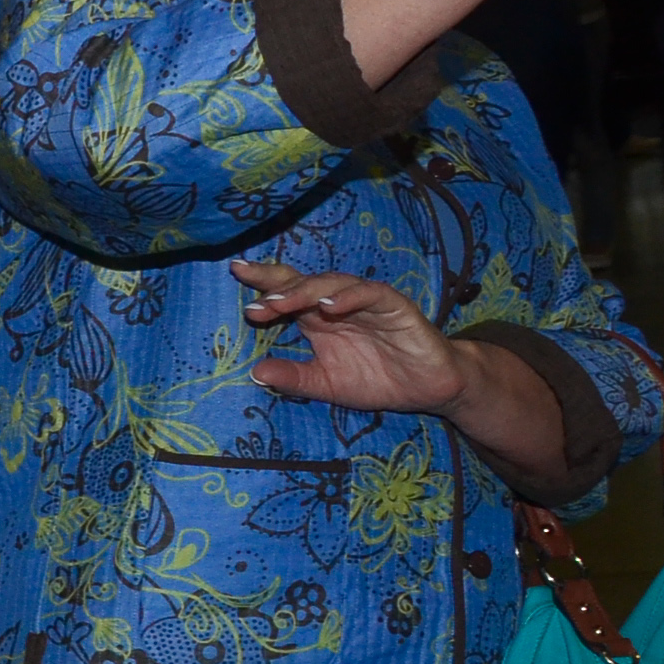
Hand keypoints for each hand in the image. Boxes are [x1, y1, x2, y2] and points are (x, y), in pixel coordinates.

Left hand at [233, 259, 464, 414]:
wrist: (428, 388)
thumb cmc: (376, 380)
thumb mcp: (326, 385)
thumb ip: (294, 378)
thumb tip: (255, 374)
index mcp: (317, 320)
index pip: (285, 294)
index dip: (263, 285)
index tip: (235, 275)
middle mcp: (337, 304)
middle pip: (303, 283)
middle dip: (276, 286)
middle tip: (254, 302)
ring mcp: (366, 301)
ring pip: (332, 284)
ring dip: (305, 292)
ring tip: (281, 303)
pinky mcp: (395, 305)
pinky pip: (370, 294)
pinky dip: (349, 297)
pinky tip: (329, 306)